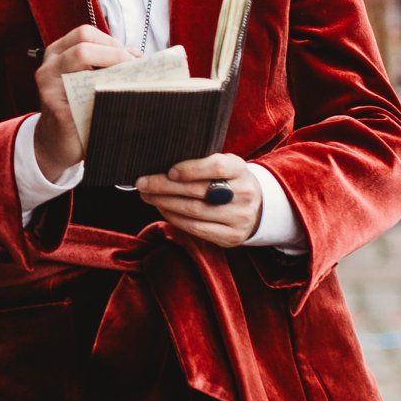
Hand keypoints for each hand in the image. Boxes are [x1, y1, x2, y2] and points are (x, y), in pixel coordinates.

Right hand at [33, 24, 139, 178]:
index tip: (131, 58)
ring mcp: (50, 88)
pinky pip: (88, 98)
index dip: (111, 42)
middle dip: (115, 55)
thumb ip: (107, 64)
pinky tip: (122, 104)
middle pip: (83, 46)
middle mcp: (49, 67)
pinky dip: (108, 97)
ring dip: (114, 72)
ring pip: (83, 68)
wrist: (56, 144)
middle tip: (135, 69)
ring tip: (132, 84)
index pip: (85, 34)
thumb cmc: (77, 108)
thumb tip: (138, 56)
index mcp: (57, 54)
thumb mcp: (88, 80)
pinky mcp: (58, 111)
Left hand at [135, 152, 261, 247]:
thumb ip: (201, 164)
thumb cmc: (229, 181)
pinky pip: (196, 228)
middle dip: (164, 187)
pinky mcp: (230, 237)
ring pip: (194, 212)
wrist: (257, 207)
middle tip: (143, 183)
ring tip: (148, 196)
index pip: (217, 167)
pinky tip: (162, 209)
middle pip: (198, 191)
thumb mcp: (224, 166)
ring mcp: (238, 218)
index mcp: (240, 170)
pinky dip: (174, 218)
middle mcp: (243, 194)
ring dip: (165, 203)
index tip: (169, 171)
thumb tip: (161, 167)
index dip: (191, 169)